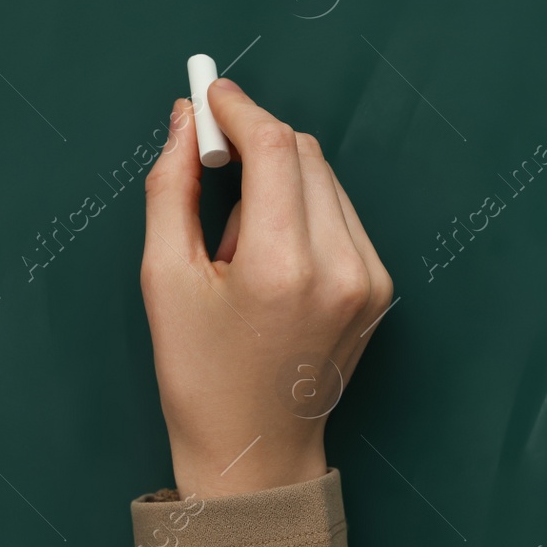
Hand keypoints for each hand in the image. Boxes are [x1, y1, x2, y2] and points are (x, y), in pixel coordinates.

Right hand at [140, 78, 392, 497]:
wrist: (257, 451)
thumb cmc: (199, 374)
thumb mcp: (164, 279)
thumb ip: (172, 187)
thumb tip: (188, 120)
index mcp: (284, 266)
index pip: (276, 148)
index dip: (240, 110)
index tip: (210, 95)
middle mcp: (342, 266)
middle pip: (305, 154)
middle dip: (256, 142)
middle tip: (211, 162)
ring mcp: (371, 278)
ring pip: (326, 179)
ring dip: (279, 182)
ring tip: (240, 244)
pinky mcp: (382, 287)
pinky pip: (342, 215)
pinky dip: (305, 213)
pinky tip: (272, 261)